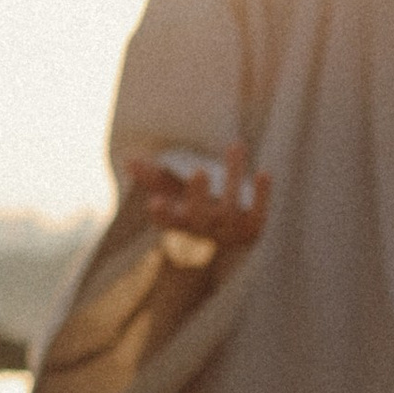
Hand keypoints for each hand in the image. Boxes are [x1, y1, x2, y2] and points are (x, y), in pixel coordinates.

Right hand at [131, 141, 269, 253]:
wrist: (231, 248)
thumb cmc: (198, 212)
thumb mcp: (176, 195)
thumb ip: (156, 178)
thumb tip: (129, 160)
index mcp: (182, 222)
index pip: (167, 221)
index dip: (162, 214)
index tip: (154, 202)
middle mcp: (205, 229)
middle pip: (200, 216)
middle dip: (198, 196)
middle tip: (199, 172)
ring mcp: (230, 231)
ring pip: (231, 208)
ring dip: (233, 177)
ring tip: (234, 144)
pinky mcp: (253, 229)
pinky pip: (258, 213)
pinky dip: (262, 196)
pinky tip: (264, 172)